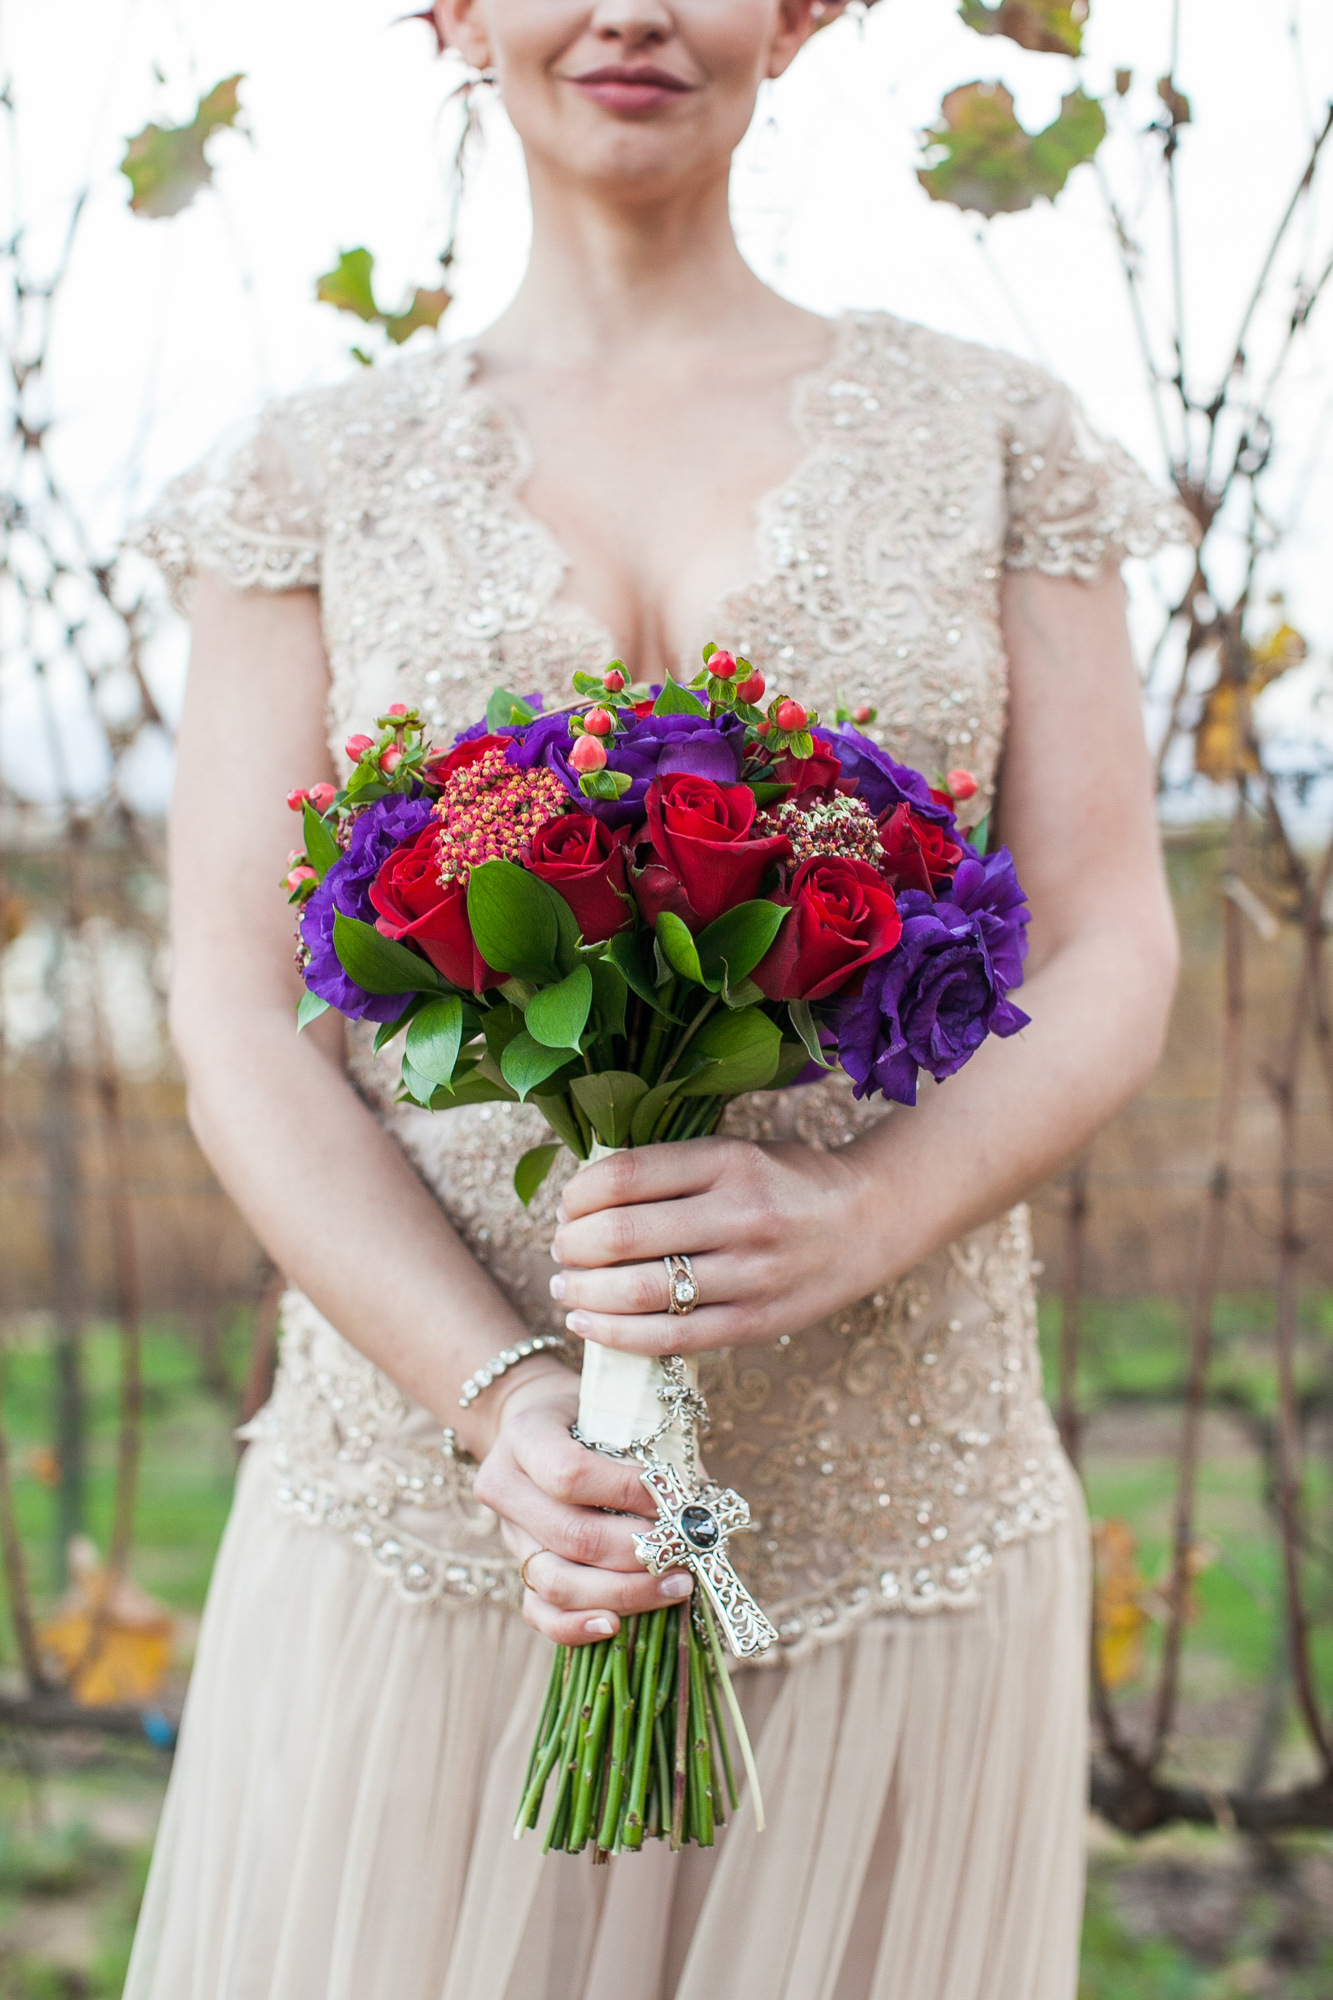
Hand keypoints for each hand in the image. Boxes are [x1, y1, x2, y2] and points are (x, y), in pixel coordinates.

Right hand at [473, 1366, 692, 1644]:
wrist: (539, 1426)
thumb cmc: (592, 1416)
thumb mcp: (616, 1414)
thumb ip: (654, 1453)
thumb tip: (702, 1509)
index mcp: (524, 1436)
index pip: (571, 1473)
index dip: (626, 1492)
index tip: (674, 1501)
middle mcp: (505, 1487)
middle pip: (570, 1535)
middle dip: (636, 1551)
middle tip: (685, 1553)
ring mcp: (509, 1535)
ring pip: (556, 1582)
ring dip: (622, 1592)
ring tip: (675, 1585)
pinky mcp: (518, 1570)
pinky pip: (539, 1611)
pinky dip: (575, 1626)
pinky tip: (616, 1625)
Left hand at [548, 1135, 879, 1355]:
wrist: (869, 1222)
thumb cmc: (786, 1182)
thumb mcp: (736, 1152)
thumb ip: (671, 1169)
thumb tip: (583, 1196)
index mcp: (730, 1160)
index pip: (625, 1174)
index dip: (578, 1193)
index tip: (565, 1205)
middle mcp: (741, 1215)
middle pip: (622, 1235)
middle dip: (571, 1246)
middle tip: (559, 1249)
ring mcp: (751, 1274)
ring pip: (639, 1292)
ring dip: (583, 1293)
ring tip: (565, 1289)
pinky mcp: (756, 1323)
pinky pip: (670, 1338)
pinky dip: (616, 1334)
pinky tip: (588, 1324)